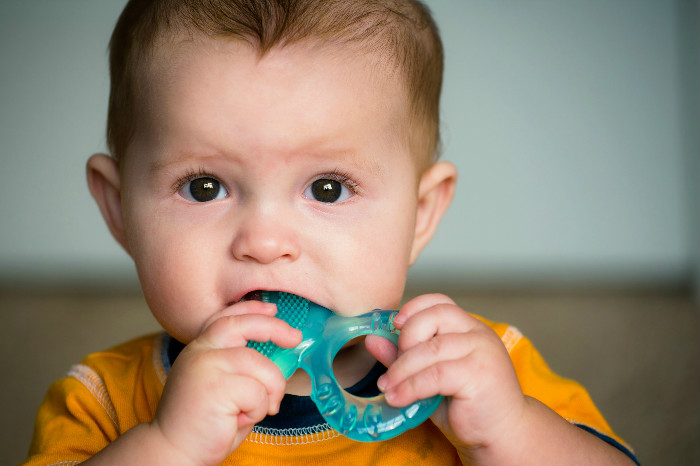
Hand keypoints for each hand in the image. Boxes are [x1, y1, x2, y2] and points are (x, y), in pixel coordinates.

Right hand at [150, 301, 301, 465]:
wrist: (173, 452)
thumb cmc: (204, 424)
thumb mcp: (223, 386)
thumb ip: (242, 368)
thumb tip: (279, 355)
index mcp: (200, 349)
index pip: (226, 318)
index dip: (251, 309)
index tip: (272, 309)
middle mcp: (200, 352)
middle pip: (244, 326)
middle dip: (274, 328)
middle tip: (294, 338)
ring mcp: (206, 367)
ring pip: (261, 366)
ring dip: (269, 392)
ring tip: (252, 411)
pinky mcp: (216, 387)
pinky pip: (258, 392)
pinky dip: (257, 410)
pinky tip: (238, 420)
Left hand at [369, 294, 525, 454]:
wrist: (502, 435)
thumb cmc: (466, 405)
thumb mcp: (430, 377)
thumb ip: (404, 356)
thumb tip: (372, 339)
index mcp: (469, 328)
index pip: (440, 302)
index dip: (414, 308)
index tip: (393, 325)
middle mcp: (478, 334)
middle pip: (433, 317)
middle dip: (405, 339)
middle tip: (392, 367)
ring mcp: (482, 352)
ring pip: (430, 348)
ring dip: (401, 369)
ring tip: (387, 387)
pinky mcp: (479, 375)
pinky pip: (435, 374)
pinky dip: (410, 386)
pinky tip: (398, 398)